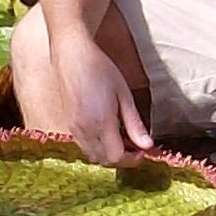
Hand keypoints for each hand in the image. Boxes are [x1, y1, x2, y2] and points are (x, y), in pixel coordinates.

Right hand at [57, 41, 155, 167]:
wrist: (72, 55)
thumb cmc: (100, 69)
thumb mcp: (124, 95)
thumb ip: (135, 124)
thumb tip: (147, 145)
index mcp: (101, 123)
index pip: (116, 157)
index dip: (131, 160)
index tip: (142, 152)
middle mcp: (84, 130)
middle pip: (104, 160)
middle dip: (121, 159)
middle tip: (135, 147)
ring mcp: (74, 128)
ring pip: (92, 155)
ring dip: (108, 154)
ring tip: (121, 139)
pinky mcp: (68, 124)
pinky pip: (83, 145)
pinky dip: (97, 147)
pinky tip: (106, 132)